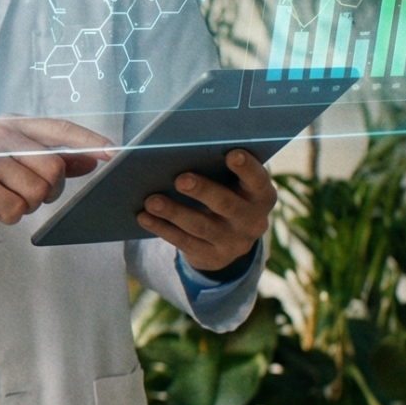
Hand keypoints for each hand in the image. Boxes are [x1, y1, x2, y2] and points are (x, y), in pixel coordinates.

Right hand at [0, 117, 113, 229]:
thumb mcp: (8, 156)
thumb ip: (49, 156)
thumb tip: (94, 159)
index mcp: (11, 124)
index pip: (60, 129)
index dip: (90, 142)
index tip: (115, 154)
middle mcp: (0, 135)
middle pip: (53, 167)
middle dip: (49, 189)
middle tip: (28, 193)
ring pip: (37, 191)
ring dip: (26, 204)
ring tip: (4, 197)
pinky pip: (15, 209)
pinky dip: (8, 215)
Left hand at [137, 149, 275, 274]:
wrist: (230, 238)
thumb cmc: (226, 192)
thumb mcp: (232, 182)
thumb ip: (216, 166)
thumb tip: (174, 147)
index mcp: (261, 196)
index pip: (258, 181)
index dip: (247, 169)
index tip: (232, 154)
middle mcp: (252, 221)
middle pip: (226, 204)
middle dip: (203, 191)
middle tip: (180, 179)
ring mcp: (233, 242)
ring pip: (201, 226)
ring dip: (174, 212)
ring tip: (151, 200)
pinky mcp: (212, 257)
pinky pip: (185, 242)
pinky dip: (162, 228)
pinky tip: (144, 216)